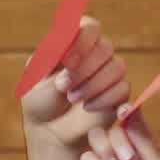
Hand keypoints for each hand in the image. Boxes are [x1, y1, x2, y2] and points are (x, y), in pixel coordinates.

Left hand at [20, 16, 129, 145]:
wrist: (50, 132)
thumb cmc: (40, 101)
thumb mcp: (36, 77)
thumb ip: (51, 59)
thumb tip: (70, 55)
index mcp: (74, 41)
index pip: (90, 27)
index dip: (82, 41)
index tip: (67, 61)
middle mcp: (95, 53)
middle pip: (105, 47)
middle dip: (85, 69)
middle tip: (64, 87)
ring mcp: (109, 73)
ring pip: (117, 67)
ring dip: (94, 84)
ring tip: (72, 99)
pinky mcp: (119, 94)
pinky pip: (123, 89)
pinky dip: (104, 99)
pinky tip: (87, 107)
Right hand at [78, 110, 159, 159]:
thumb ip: (143, 137)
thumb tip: (131, 107)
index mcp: (144, 144)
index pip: (128, 118)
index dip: (123, 112)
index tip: (122, 111)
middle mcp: (126, 151)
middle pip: (108, 127)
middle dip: (116, 138)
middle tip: (127, 158)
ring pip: (95, 140)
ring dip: (104, 149)